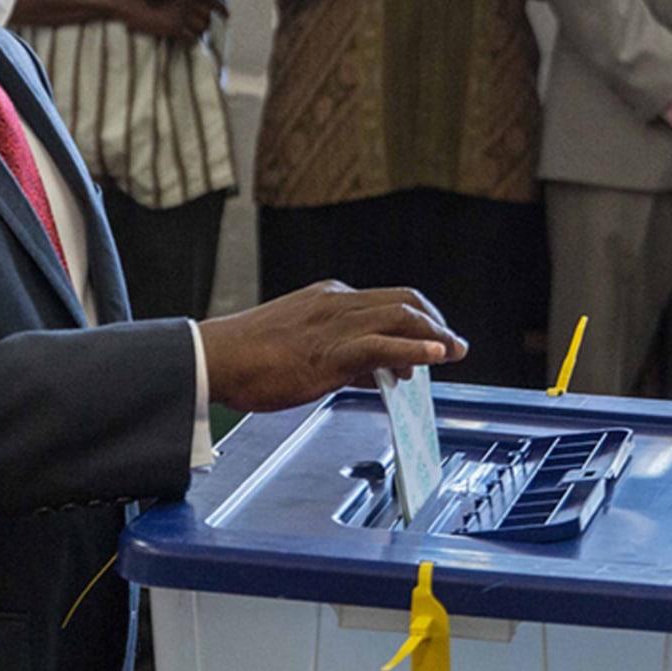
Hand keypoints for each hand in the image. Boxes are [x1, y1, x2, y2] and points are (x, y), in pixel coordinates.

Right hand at [116, 0, 222, 39]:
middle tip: (196, 28)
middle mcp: (187, 0)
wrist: (125, 0)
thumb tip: (192, 7)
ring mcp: (181, 14)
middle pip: (207, 17)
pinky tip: (180, 38)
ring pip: (201, 29)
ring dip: (196, 33)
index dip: (221, 9)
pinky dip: (188, 40)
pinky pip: (190, 38)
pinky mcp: (173, 27)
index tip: (227, 16)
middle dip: (204, 24)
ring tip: (187, 33)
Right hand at [198, 280, 468, 413]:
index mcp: (329, 298)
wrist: (216, 358)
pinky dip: (415, 349)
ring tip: (455, 351)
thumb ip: (344, 356)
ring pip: (401, 317)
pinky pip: (384, 345)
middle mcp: (337, 302)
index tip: (432, 338)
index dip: (417, 319)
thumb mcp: (304, 350)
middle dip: (435, 322)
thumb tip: (379, 372)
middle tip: (454, 345)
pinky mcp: (331, 350)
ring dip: (435, 335)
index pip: (386, 301)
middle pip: (404, 302)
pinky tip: (435, 358)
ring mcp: (335, 323)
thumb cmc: (250, 358)